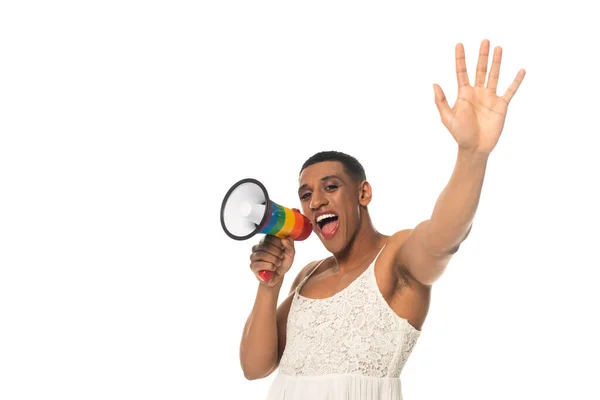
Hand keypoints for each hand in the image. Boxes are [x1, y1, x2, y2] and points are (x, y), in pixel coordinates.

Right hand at [249, 235, 294, 287]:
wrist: (278, 276)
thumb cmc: (282, 263)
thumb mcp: (290, 254)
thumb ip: (290, 245)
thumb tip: (285, 239)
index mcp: (265, 241)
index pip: (269, 237)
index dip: (278, 243)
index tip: (282, 249)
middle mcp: (257, 247)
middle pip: (265, 246)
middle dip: (277, 252)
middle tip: (281, 257)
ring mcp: (253, 256)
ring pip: (262, 255)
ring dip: (273, 260)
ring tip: (278, 263)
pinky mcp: (252, 266)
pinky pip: (259, 264)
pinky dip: (269, 266)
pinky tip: (273, 268)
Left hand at [433, 39, 525, 154]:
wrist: (475, 147)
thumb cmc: (460, 134)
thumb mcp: (447, 118)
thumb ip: (441, 101)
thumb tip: (434, 84)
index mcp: (463, 94)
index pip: (461, 72)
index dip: (460, 59)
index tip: (459, 44)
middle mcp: (477, 93)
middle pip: (480, 70)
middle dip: (482, 56)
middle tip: (485, 41)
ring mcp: (490, 98)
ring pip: (494, 76)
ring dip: (496, 62)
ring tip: (498, 48)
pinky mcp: (501, 105)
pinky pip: (510, 90)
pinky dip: (516, 81)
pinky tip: (521, 70)